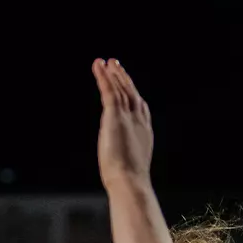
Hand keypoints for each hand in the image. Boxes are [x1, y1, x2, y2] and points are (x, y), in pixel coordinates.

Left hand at [92, 58, 153, 186]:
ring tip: (107, 61)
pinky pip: (108, 90)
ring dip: (114, 74)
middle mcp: (139, 121)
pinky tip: (99, 66)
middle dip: (124, 79)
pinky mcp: (114, 114)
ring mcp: (128, 116)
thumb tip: (121, 175)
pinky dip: (103, 76)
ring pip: (121, 89)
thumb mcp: (129, 167)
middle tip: (117, 66)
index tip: (133, 89)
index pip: (141, 109)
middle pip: (132, 94)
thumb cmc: (128, 181)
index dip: (136, 97)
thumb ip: (127, 161)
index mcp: (144, 133)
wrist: (129, 180)